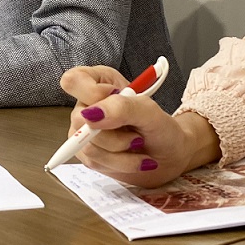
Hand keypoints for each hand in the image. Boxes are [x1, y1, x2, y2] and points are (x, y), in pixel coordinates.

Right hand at [58, 66, 220, 187]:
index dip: (91, 94)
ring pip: (86, 146)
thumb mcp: (150, 112)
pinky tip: (133, 159)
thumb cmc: (162, 129)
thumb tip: (92, 115)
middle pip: (80, 120)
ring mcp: (84, 132)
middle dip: (113, 134)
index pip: (73, 81)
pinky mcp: (87, 154)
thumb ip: (123, 107)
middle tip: (136, 133)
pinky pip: (92, 162)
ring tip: (137, 146)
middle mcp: (87, 106)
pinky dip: (119, 164)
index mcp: (100, 82)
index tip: (115, 100)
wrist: (171, 156)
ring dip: (120, 152)